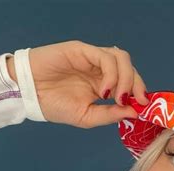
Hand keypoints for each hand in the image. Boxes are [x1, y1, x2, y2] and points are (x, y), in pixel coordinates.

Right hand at [7, 40, 149, 127]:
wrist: (28, 94)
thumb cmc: (54, 105)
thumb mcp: (87, 117)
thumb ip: (110, 114)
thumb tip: (134, 112)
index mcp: (104, 85)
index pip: (130, 82)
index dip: (140, 92)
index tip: (144, 107)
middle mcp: (101, 70)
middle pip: (130, 68)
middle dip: (138, 85)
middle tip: (136, 101)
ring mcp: (92, 58)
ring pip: (121, 58)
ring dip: (126, 78)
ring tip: (116, 97)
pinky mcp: (82, 50)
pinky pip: (105, 57)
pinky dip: (111, 74)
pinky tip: (104, 90)